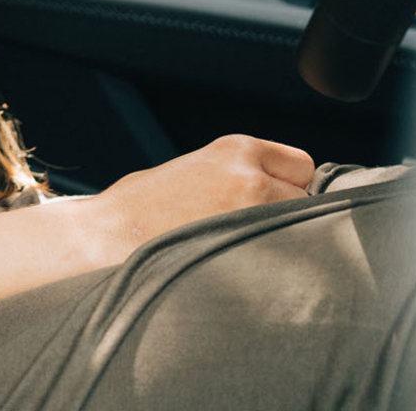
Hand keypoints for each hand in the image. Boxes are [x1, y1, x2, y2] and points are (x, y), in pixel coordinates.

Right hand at [87, 134, 314, 261]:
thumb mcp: (195, 168)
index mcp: (236, 148)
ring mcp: (253, 215)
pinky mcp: (250, 251)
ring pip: (300, 231)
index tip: (269, 198)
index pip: (302, 164)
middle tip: (252, 228)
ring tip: (242, 248)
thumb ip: (238, 173)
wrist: (109, 235)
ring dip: (282, 240)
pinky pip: (286, 261)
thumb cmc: (142, 207)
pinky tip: (243, 266)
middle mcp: (251, 176)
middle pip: (306, 199)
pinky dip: (273, 266)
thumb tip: (276, 193)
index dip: (288, 183)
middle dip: (286, 212)